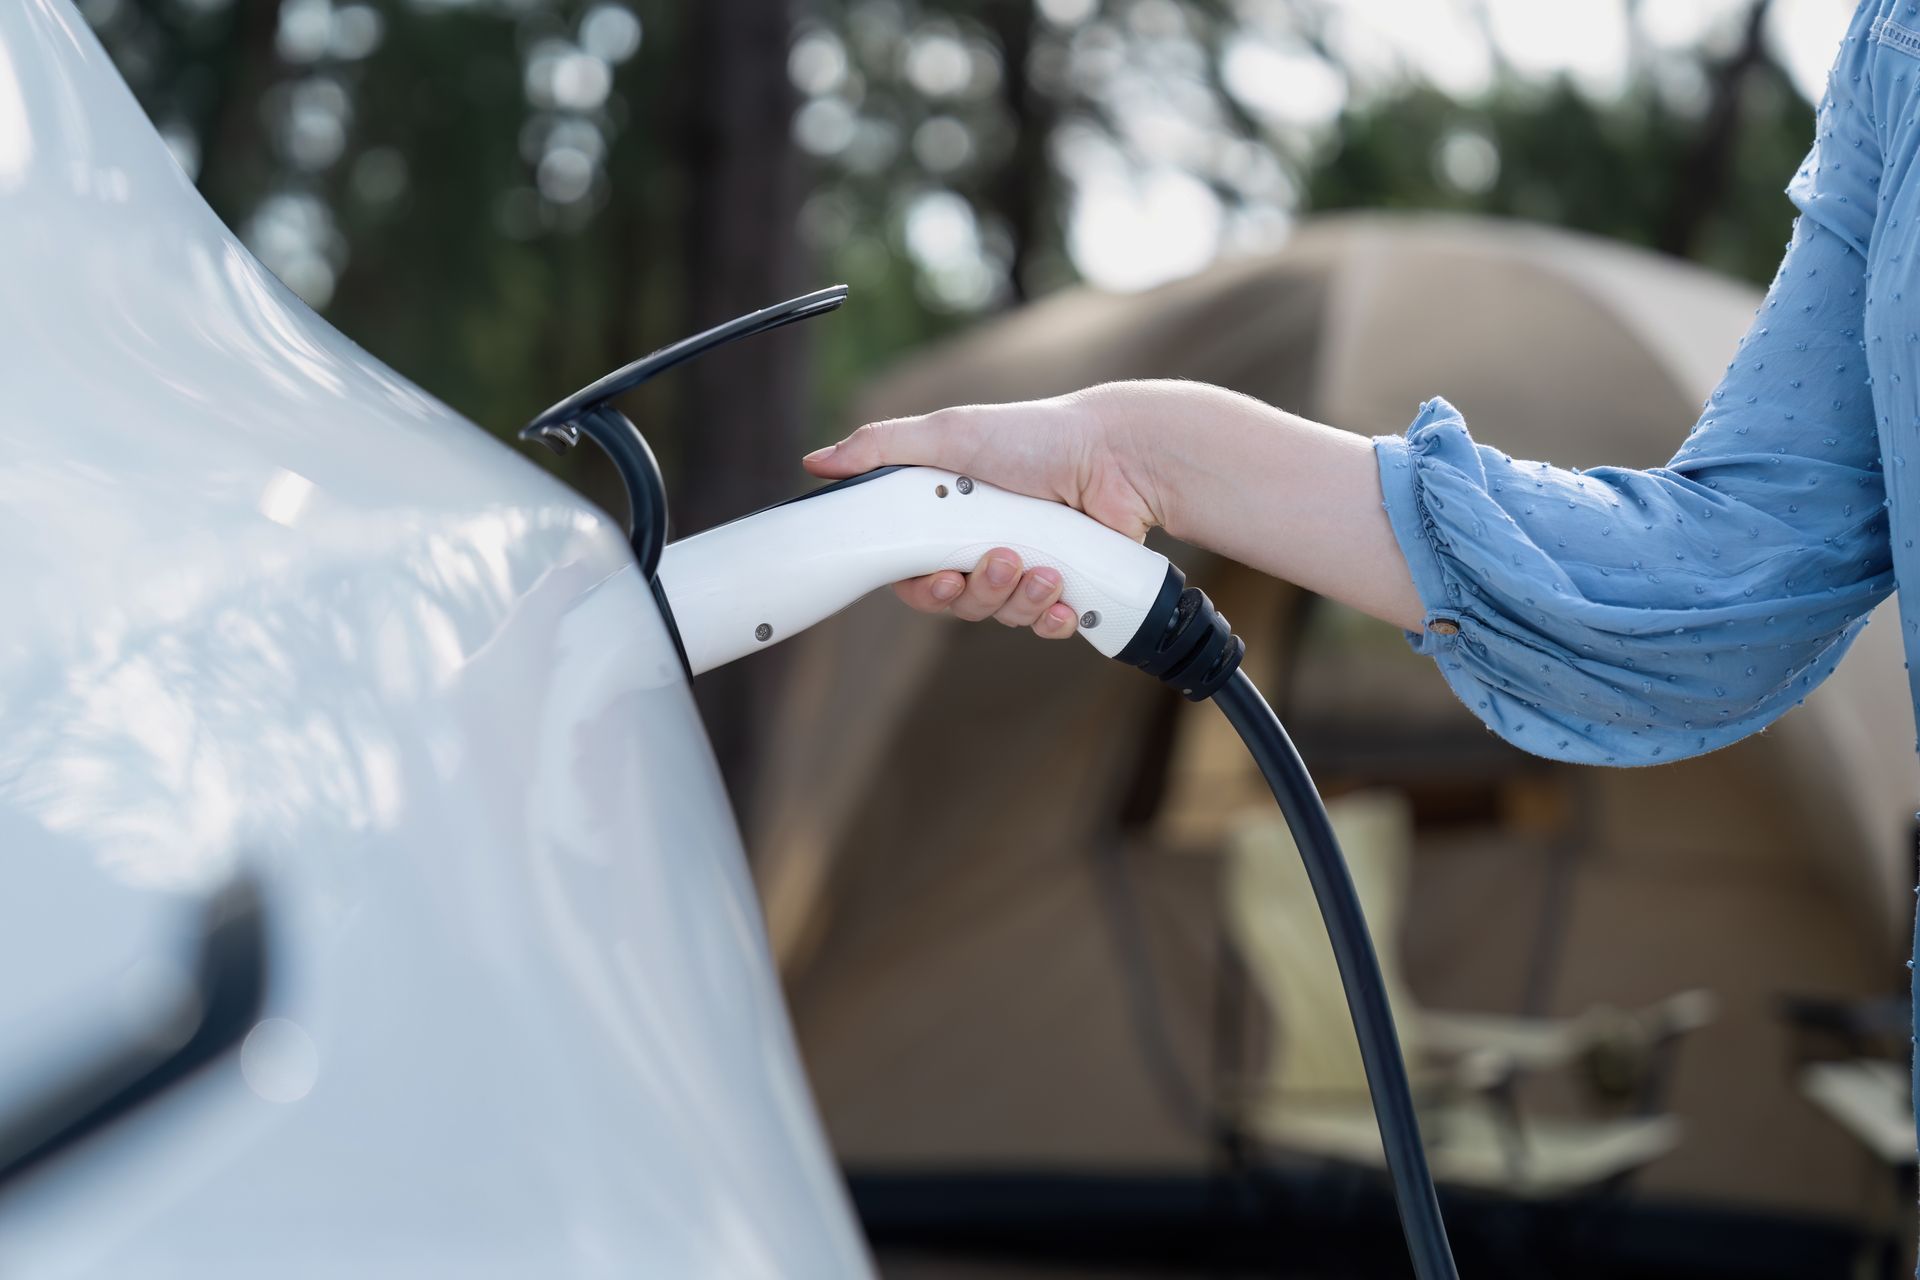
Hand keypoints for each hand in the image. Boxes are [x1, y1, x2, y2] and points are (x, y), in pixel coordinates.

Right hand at [801, 384, 1168, 638]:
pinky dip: (1054, 617)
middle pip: (962, 604)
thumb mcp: (947, 434)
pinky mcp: (1069, 587)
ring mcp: (1028, 568)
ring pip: (1005, 616)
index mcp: (951, 520)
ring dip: (1022, 599)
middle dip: (981, 591)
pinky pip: (1047, 626)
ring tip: (1047, 567)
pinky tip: (1065, 598)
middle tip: (1006, 558)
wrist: (1115, 455)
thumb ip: (879, 449)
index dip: (924, 590)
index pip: (917, 577)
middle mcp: (985, 545)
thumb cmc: (1033, 437)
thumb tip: (816, 463)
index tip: (940, 581)